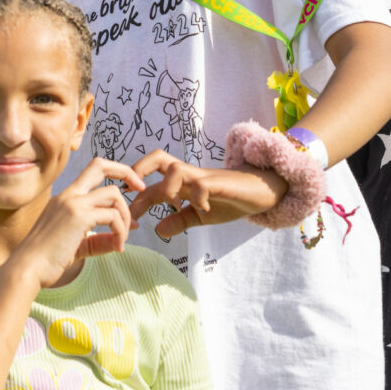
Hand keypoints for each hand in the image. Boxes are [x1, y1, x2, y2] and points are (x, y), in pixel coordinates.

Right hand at [8, 159, 144, 288]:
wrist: (27, 269)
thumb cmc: (47, 261)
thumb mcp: (77, 246)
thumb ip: (99, 240)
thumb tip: (121, 241)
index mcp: (66, 197)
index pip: (93, 171)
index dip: (115, 173)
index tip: (131, 188)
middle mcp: (69, 195)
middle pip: (101, 165)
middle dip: (127, 172)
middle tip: (142, 190)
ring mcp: (73, 203)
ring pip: (113, 194)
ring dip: (125, 215)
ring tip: (123, 237)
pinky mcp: (78, 216)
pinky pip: (112, 215)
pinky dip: (121, 230)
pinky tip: (118, 247)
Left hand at [127, 149, 285, 238]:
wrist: (263, 190)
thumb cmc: (231, 200)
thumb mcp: (202, 216)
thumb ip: (181, 220)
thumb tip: (158, 230)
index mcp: (182, 184)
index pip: (152, 183)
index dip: (136, 198)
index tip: (127, 218)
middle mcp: (189, 176)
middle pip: (157, 158)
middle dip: (138, 170)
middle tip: (130, 195)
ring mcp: (204, 177)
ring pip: (175, 168)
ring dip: (166, 188)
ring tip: (172, 205)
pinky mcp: (220, 183)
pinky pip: (202, 184)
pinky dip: (198, 196)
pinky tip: (202, 209)